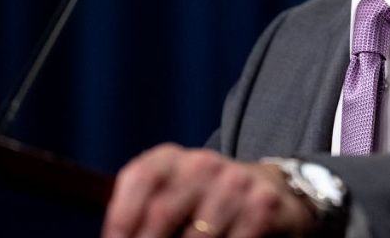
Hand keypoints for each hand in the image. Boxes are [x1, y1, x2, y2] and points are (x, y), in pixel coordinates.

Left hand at [102, 144, 316, 237]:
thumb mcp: (171, 196)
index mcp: (170, 158)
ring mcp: (235, 183)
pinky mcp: (262, 205)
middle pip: (162, 212)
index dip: (122, 217)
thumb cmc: (202, 202)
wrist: (267, 191)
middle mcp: (202, 164)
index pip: (140, 178)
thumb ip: (142, 214)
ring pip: (197, 237)